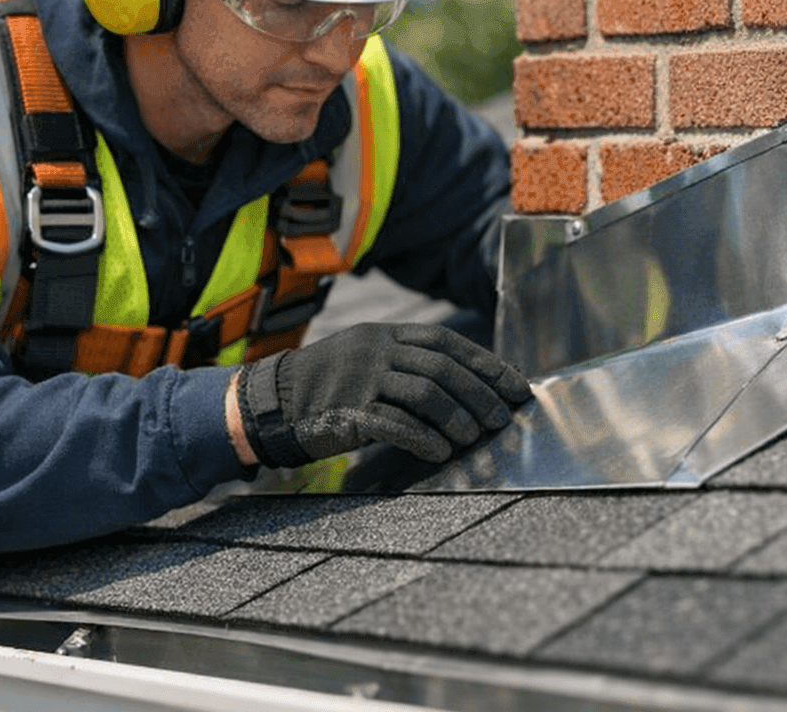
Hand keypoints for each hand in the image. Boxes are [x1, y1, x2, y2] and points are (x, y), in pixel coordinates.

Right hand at [234, 322, 531, 466]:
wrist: (271, 402)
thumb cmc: (327, 385)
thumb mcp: (366, 359)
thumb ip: (406, 364)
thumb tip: (464, 386)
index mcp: (385, 333)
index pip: (447, 342)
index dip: (485, 364)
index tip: (514, 386)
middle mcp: (376, 349)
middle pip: (443, 369)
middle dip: (480, 395)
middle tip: (502, 419)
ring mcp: (361, 378)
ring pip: (425, 394)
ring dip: (458, 419)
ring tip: (474, 439)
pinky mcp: (348, 410)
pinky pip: (396, 424)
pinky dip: (424, 439)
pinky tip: (441, 452)